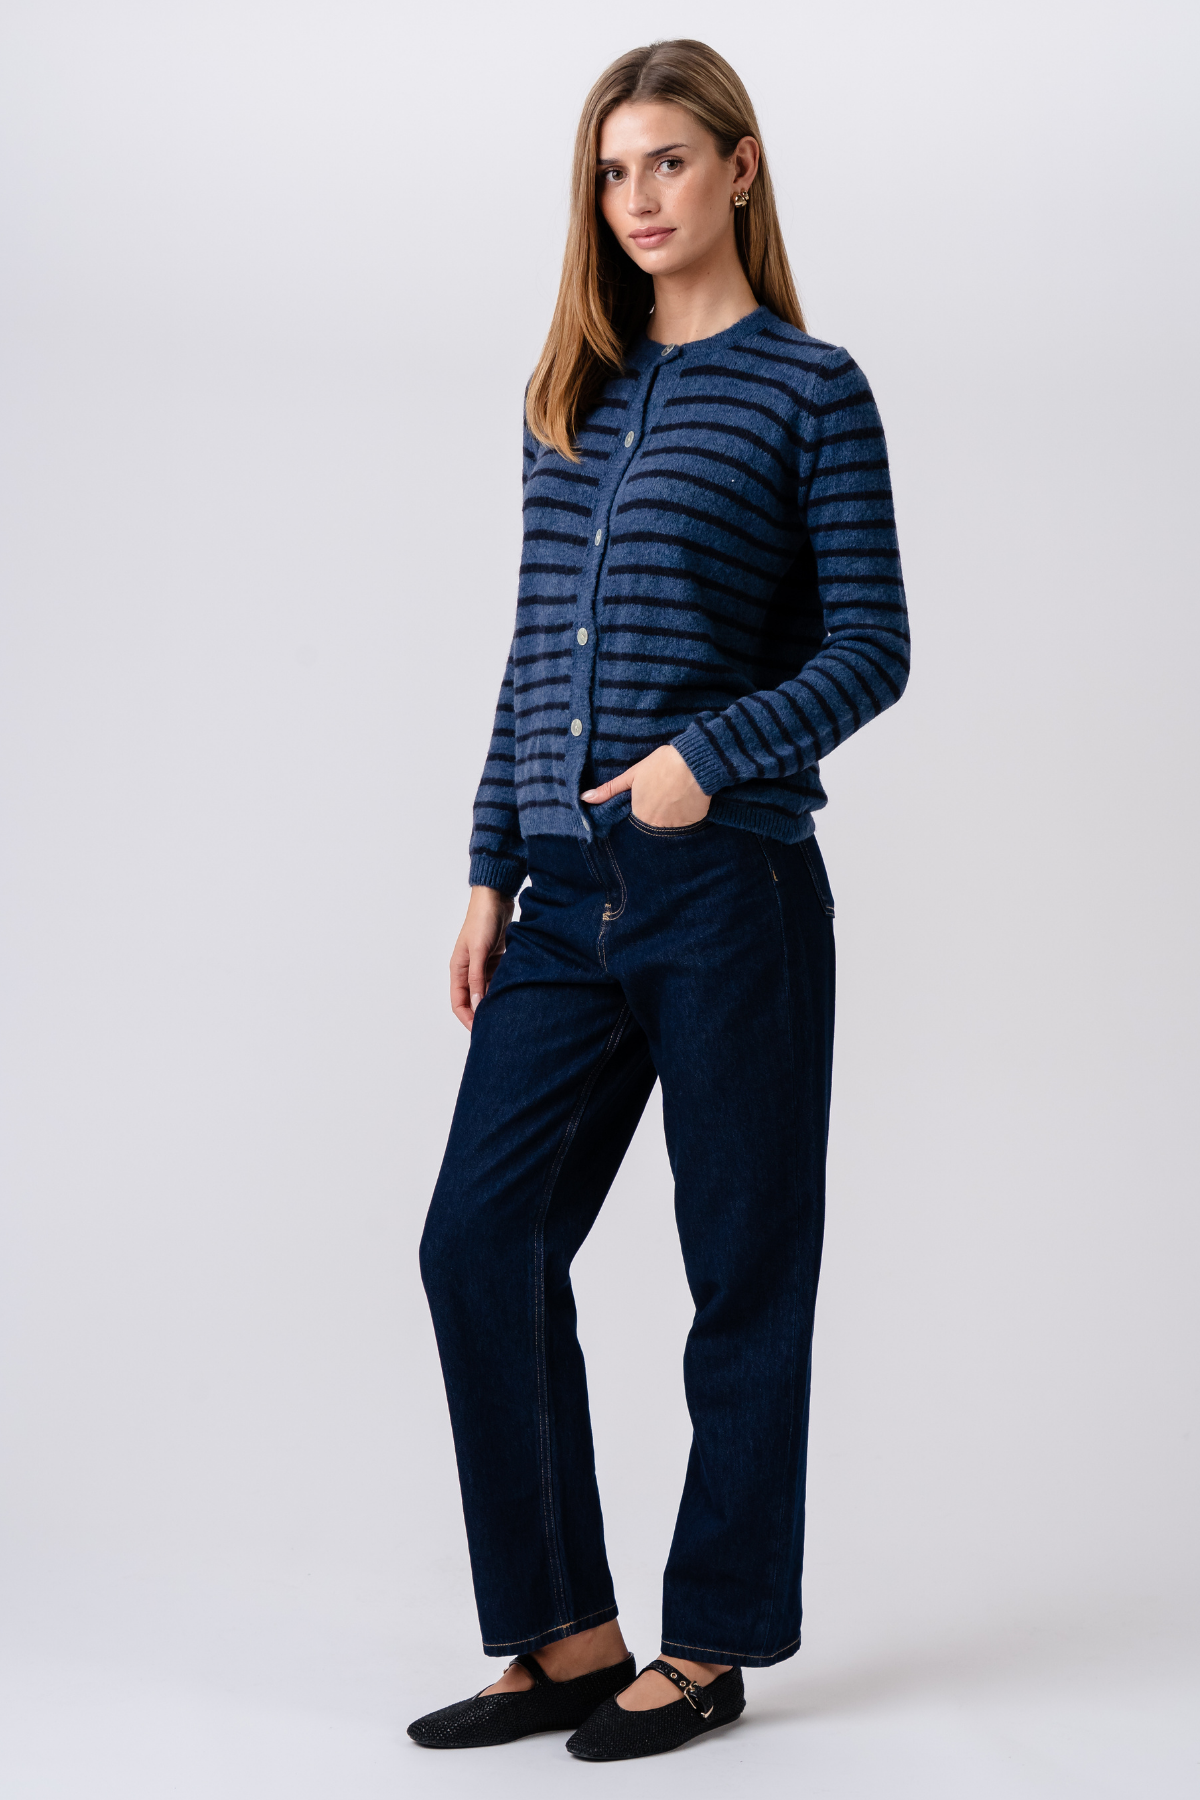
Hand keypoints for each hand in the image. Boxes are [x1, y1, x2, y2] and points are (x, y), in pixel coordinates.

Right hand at [450, 886, 514, 1030]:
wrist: (495, 898)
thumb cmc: (482, 921)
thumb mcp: (478, 950)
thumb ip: (477, 977)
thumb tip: (478, 1004)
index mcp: (458, 969)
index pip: (459, 1003)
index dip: (468, 1019)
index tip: (481, 1032)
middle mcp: (469, 970)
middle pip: (473, 1000)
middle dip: (482, 1015)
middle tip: (497, 1029)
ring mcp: (483, 966)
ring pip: (487, 992)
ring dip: (495, 1002)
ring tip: (509, 1015)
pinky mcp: (496, 960)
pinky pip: (499, 981)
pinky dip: (505, 989)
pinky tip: (516, 996)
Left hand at [581, 744, 709, 827]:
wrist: (694, 763)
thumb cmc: (661, 765)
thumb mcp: (632, 775)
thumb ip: (609, 790)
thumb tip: (584, 798)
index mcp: (639, 815)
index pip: (635, 822)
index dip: (641, 810)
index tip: (647, 800)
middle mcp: (656, 826)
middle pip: (652, 826)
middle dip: (654, 815)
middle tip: (662, 797)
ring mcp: (676, 827)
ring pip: (669, 827)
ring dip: (669, 817)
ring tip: (673, 798)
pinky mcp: (693, 824)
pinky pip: (685, 825)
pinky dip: (685, 816)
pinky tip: (685, 801)